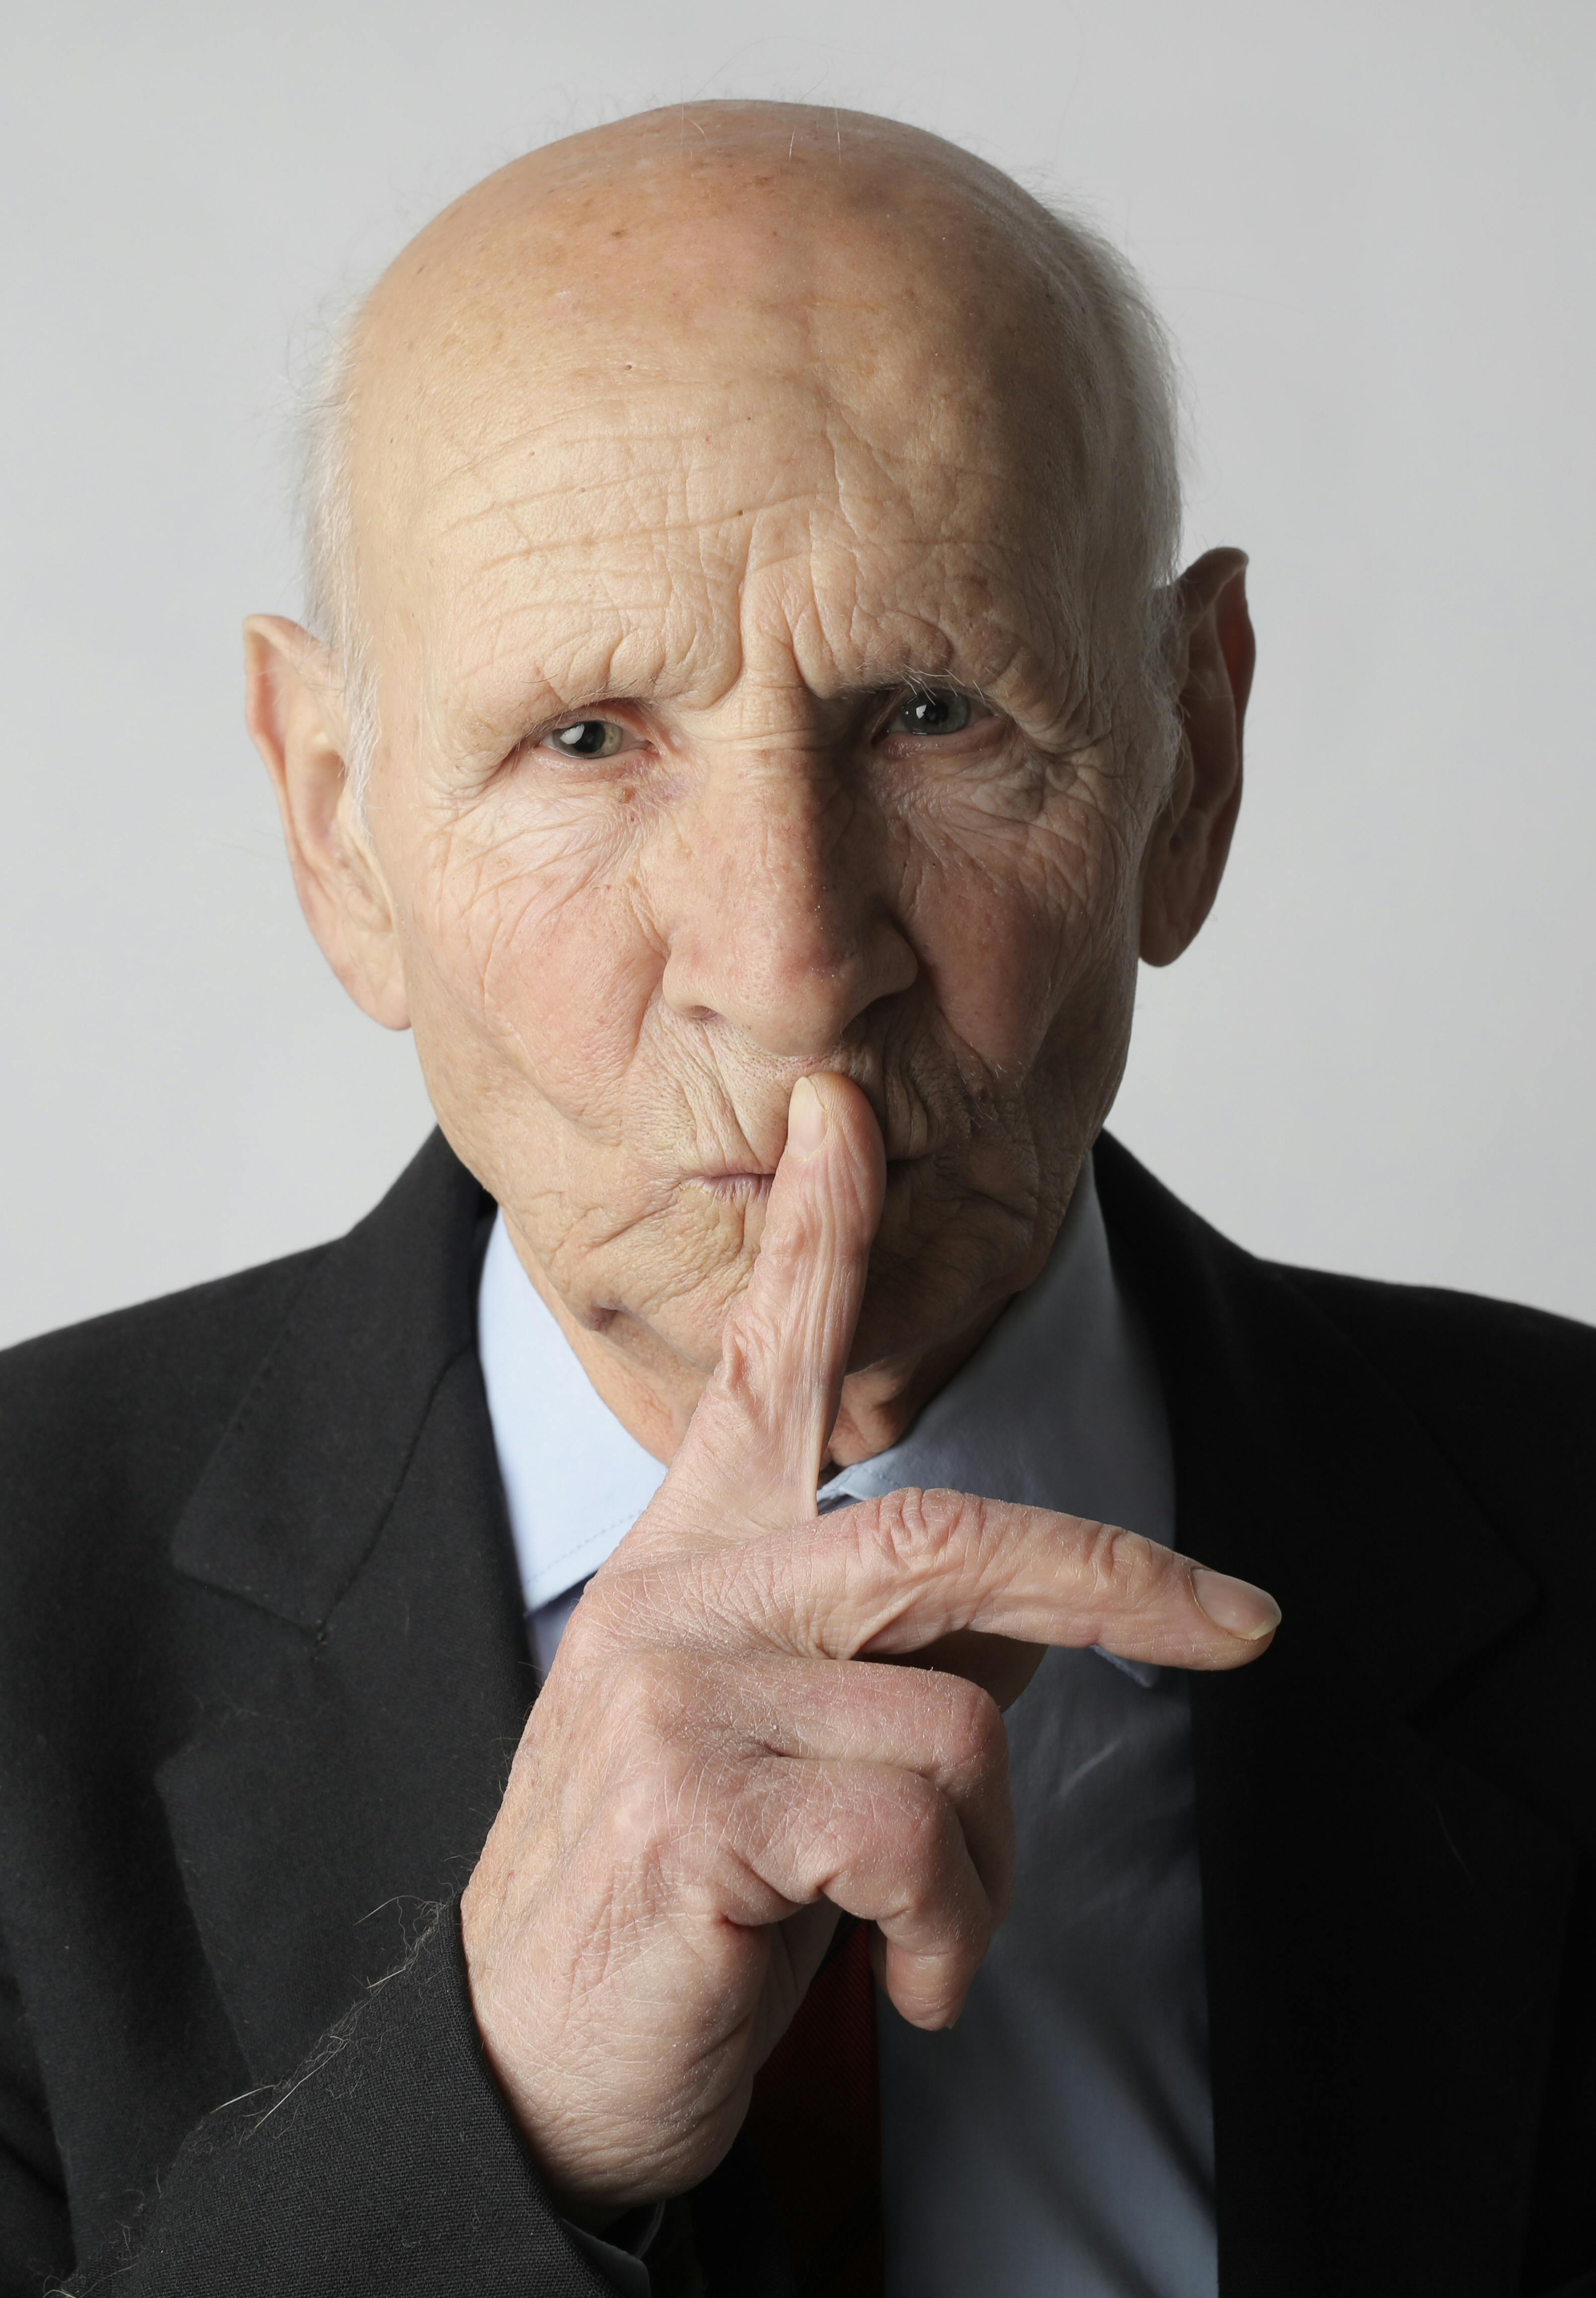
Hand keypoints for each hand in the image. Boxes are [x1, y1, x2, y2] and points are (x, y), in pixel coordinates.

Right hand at [460, 1074, 1278, 2214]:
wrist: (530, 2062)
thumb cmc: (682, 1896)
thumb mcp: (792, 1756)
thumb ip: (896, 1660)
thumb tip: (1044, 1620)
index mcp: (695, 1565)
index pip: (761, 1367)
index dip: (814, 1234)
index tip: (843, 1111)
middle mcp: (678, 1599)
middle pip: (941, 1536)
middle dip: (1119, 1577)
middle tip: (1241, 1624)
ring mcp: (675, 1693)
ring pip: (961, 1724)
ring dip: (994, 1866)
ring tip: (930, 1940)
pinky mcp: (690, 1802)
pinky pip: (920, 1835)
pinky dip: (954, 1934)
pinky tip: (904, 1982)